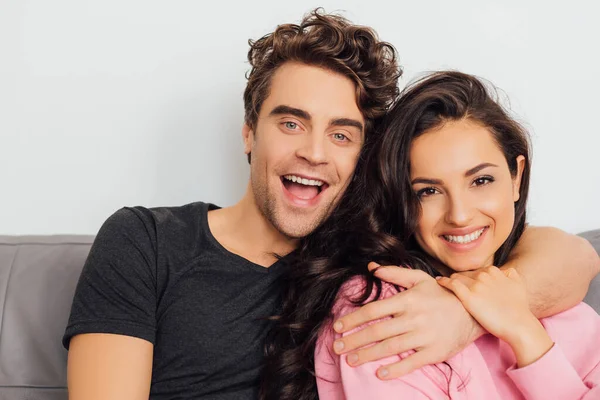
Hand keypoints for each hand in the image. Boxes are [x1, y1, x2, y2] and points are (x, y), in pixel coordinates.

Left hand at [332, 263, 482, 378]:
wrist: (474, 311)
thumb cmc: (442, 294)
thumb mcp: (419, 278)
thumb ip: (394, 273)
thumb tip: (371, 267)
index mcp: (407, 300)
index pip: (373, 310)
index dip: (353, 319)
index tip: (337, 326)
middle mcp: (414, 318)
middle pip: (377, 330)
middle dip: (354, 340)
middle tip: (336, 347)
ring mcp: (424, 336)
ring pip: (391, 347)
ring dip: (368, 354)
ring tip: (350, 360)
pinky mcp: (435, 352)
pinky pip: (412, 362)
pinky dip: (395, 369)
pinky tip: (379, 373)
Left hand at [436, 266, 553, 366]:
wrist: (518, 324)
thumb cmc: (519, 308)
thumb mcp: (518, 284)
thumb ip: (510, 274)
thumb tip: (506, 270)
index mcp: (494, 271)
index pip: (476, 271)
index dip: (471, 277)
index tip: (466, 281)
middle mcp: (484, 275)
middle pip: (465, 273)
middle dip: (460, 278)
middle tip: (454, 284)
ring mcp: (476, 285)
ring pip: (457, 277)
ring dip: (451, 280)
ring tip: (444, 283)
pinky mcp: (469, 296)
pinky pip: (452, 284)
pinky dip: (444, 282)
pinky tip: (439, 282)